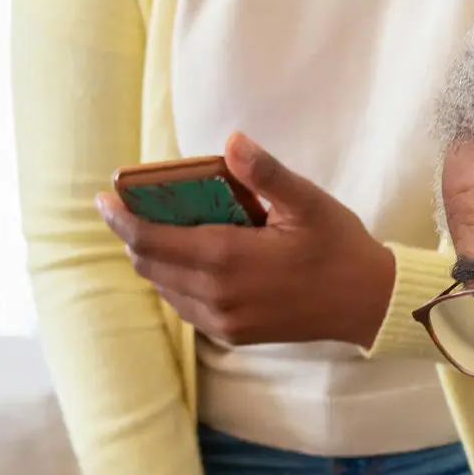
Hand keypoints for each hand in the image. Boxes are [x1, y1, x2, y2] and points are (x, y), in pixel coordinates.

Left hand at [98, 132, 396, 348]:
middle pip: (149, 265)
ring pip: (163, 287)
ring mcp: (223, 321)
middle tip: (125, 205)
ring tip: (154, 227)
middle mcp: (217, 296)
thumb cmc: (339, 247)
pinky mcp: (232, 334)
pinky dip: (173, 279)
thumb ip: (265, 173)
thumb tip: (232, 140)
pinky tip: (186, 257)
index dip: (121, 218)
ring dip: (151, 257)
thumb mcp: (309, 202)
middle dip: (130, 234)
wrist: (369, 305)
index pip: (152, 240)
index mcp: (229, 259)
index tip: (104, 197)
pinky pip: (184, 306)